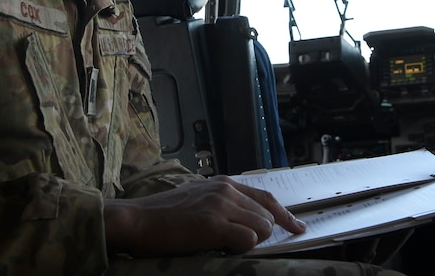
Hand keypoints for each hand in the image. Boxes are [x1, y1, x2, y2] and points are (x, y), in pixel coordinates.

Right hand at [104, 176, 305, 256]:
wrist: (137, 220)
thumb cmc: (163, 216)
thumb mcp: (198, 200)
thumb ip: (223, 205)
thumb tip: (248, 223)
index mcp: (222, 184)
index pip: (265, 197)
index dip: (284, 215)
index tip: (297, 226)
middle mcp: (225, 191)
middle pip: (267, 216)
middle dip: (262, 235)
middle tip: (241, 245)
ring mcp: (221, 206)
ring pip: (261, 228)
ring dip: (249, 242)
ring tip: (224, 245)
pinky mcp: (214, 225)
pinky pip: (247, 241)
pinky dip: (240, 249)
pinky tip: (220, 248)